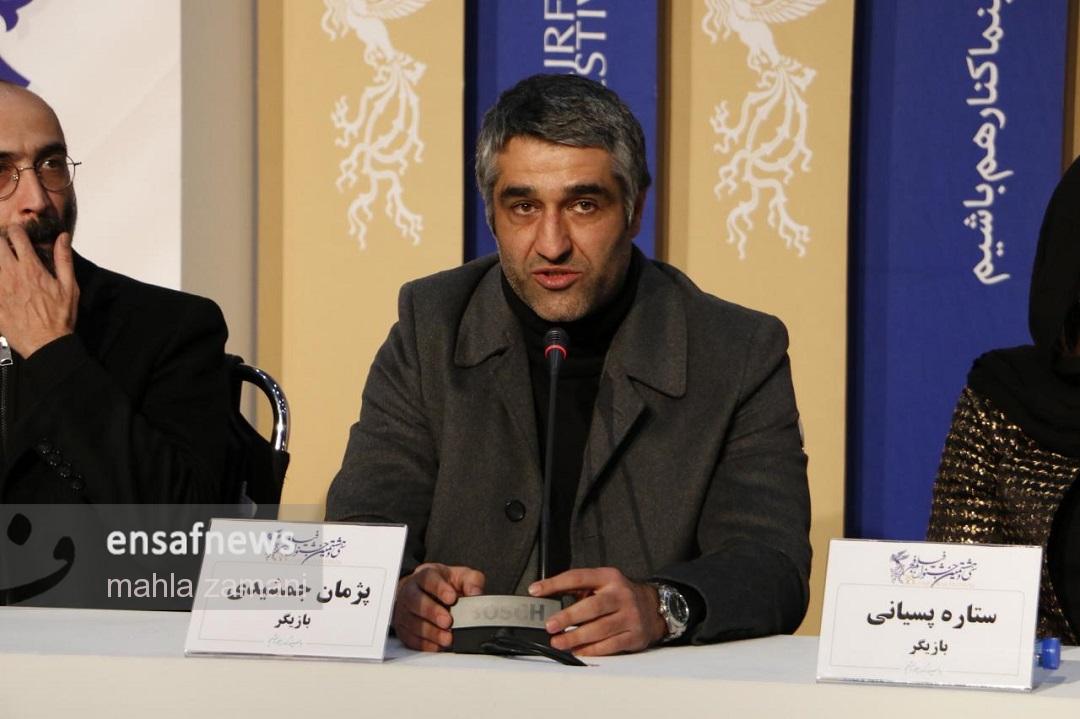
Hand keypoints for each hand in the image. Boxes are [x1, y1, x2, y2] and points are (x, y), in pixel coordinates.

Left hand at [0, 225, 77, 356]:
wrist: (45, 343)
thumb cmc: (59, 316)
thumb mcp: (69, 287)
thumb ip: (64, 259)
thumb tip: (62, 237)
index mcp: (31, 268)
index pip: (17, 237)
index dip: (16, 230)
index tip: (18, 232)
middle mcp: (12, 274)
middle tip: (5, 245)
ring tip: (2, 262)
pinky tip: (0, 279)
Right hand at [392, 562, 484, 651]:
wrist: (424, 592)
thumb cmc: (443, 585)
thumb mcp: (460, 576)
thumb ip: (471, 581)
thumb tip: (476, 593)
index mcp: (424, 576)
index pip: (428, 579)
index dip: (439, 589)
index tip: (452, 598)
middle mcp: (410, 592)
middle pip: (416, 601)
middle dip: (432, 612)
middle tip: (447, 621)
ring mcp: (404, 612)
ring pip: (412, 622)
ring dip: (430, 632)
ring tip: (447, 638)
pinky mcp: (403, 629)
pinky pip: (410, 638)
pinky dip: (424, 644)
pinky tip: (437, 646)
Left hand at [528, 567, 666, 655]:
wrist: (654, 607)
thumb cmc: (618, 596)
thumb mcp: (601, 583)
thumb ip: (576, 588)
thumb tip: (545, 595)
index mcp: (608, 577)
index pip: (578, 577)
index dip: (555, 584)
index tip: (536, 591)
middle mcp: (621, 595)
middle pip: (592, 606)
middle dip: (568, 617)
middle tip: (550, 625)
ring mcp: (630, 616)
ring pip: (600, 629)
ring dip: (576, 638)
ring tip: (559, 642)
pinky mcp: (634, 635)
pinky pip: (610, 645)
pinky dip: (591, 650)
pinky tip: (577, 651)